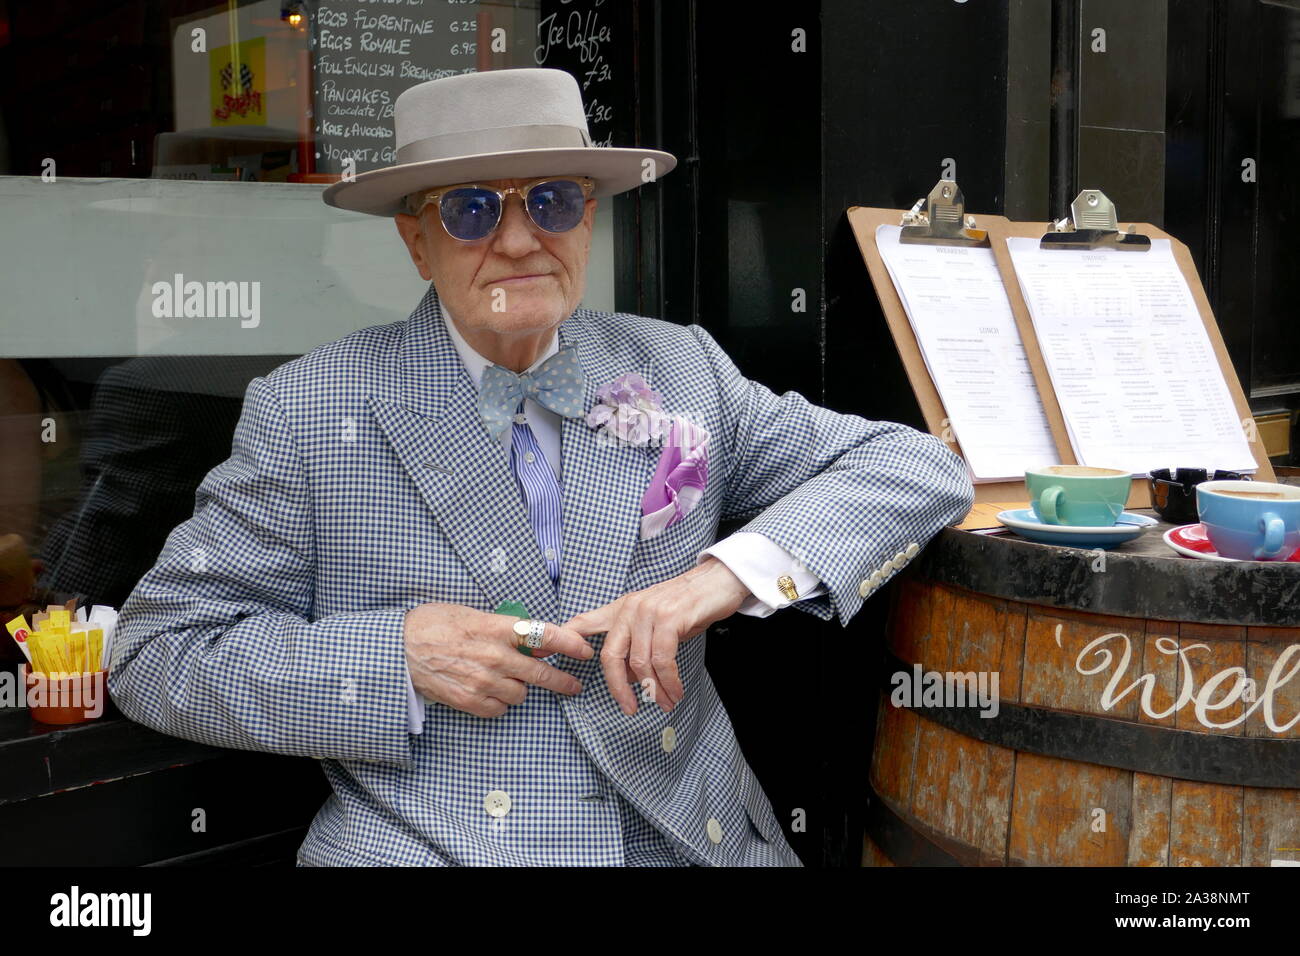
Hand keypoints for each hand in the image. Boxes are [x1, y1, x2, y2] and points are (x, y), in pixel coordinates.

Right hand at [404, 602, 594, 717]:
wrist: (399, 648)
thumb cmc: (433, 624)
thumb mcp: (472, 614)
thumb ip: (504, 629)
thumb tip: (533, 643)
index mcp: (497, 628)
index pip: (545, 635)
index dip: (570, 644)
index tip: (584, 650)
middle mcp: (494, 656)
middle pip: (540, 673)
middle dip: (562, 681)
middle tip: (574, 685)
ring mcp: (482, 681)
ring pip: (520, 694)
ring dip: (519, 688)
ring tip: (505, 679)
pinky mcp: (469, 701)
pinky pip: (499, 709)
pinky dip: (499, 703)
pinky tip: (489, 692)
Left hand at [563, 557, 750, 715]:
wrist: (718, 582)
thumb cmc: (687, 605)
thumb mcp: (655, 620)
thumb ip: (636, 643)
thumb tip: (628, 676)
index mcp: (621, 609)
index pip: (584, 623)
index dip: (564, 641)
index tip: (550, 660)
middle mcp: (630, 608)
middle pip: (611, 656)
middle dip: (618, 688)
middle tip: (630, 708)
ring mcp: (649, 612)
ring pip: (640, 662)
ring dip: (653, 689)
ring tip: (665, 702)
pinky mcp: (670, 618)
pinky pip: (662, 659)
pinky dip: (669, 680)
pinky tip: (675, 690)